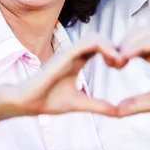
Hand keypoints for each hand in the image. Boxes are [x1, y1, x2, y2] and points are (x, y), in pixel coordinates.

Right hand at [1, 34, 121, 116]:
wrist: (26, 102)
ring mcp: (69, 52)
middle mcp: (74, 53)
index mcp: (77, 61)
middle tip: (122, 64)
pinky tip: (112, 60)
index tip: (121, 66)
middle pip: (100, 39)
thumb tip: (118, 113)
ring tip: (118, 62)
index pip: (100, 47)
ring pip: (96, 37)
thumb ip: (98, 105)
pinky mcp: (65, 54)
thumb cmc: (47, 100)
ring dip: (110, 46)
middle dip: (115, 47)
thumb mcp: (79, 103)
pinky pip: (88, 42)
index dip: (114, 52)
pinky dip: (103, 47)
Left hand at [115, 30, 149, 116]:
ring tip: (117, 59)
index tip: (109, 65)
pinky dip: (140, 45)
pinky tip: (129, 55)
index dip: (118, 52)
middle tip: (110, 62)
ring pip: (143, 34)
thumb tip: (117, 111)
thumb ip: (137, 103)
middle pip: (134, 36)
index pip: (132, 46)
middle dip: (120, 45)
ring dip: (128, 43)